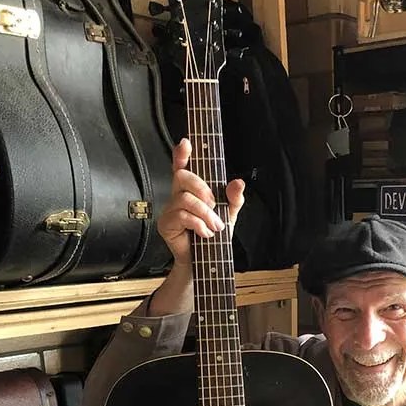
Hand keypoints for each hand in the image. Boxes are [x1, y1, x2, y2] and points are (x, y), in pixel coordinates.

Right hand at [158, 138, 244, 266]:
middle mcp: (178, 196)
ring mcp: (170, 209)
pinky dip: (198, 224)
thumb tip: (238, 183)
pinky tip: (205, 233)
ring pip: (185, 199)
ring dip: (205, 213)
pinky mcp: (166, 224)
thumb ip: (234, 199)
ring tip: (215, 226)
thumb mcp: (229, 215)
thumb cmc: (214, 236)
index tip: (185, 143)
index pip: (183, 166)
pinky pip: (181, 216)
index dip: (182, 154)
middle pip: (182, 177)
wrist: (205, 262)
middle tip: (214, 204)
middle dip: (201, 188)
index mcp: (191, 189)